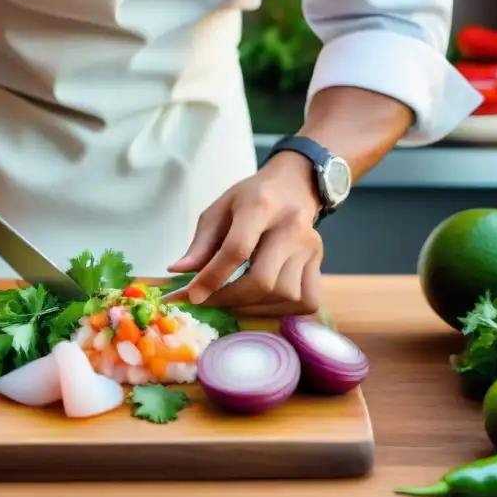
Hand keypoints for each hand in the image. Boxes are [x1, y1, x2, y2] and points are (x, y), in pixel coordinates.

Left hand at [168, 153, 324, 314]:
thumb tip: (177, 272)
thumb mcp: (219, 210)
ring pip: (285, 295)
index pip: (237, 249)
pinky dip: (282, 311)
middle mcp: (290, 227)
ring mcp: (310, 247)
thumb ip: (200, 244)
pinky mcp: (320, 262)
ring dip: (253, 306)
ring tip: (232, 300)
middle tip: (208, 302)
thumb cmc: (250, 198)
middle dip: (230, 299)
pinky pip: (307, 301)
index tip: (191, 295)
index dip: (212, 277)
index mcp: (260, 206)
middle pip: (262, 280)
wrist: (294, 185)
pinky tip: (262, 302)